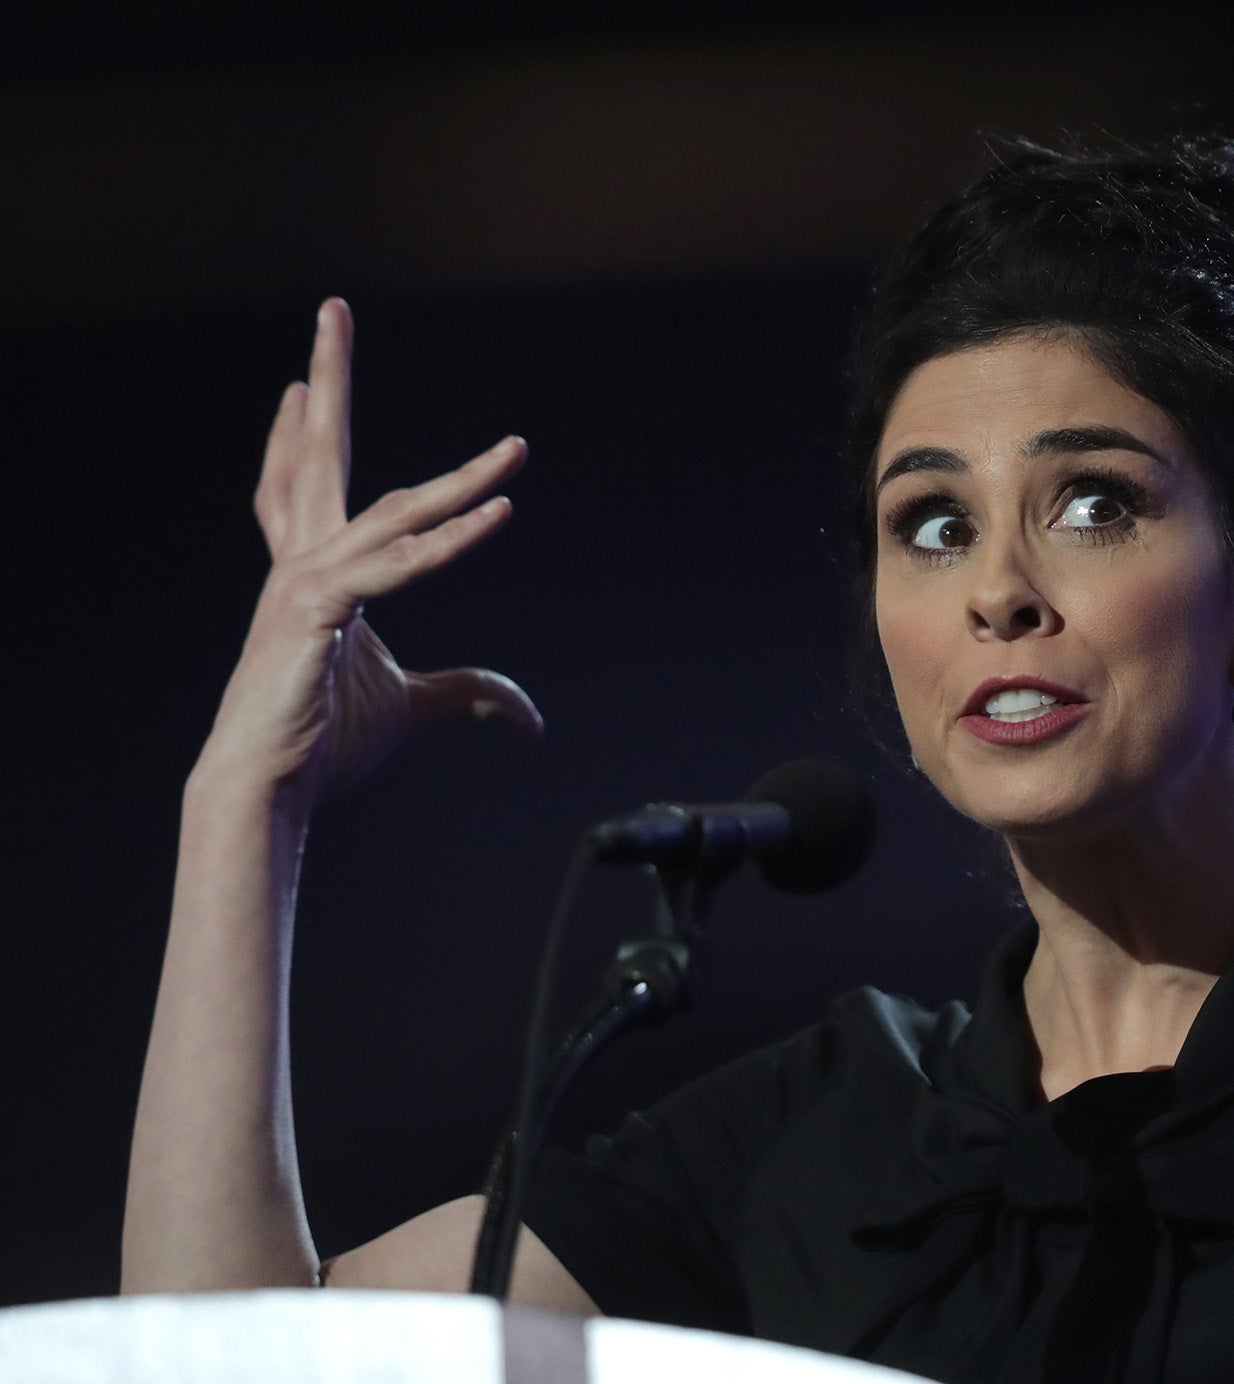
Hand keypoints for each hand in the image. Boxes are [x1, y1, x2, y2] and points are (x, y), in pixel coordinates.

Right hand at [201, 298, 540, 813]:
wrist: (270, 790)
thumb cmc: (323, 745)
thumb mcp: (413, 709)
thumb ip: (467, 696)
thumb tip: (529, 716)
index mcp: (314, 575)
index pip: (301, 487)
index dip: (296, 438)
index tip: (292, 388)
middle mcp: (304, 563)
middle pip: (319, 455)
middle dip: (329, 381)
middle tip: (332, 309)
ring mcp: (308, 582)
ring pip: (395, 511)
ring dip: (464, 481)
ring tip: (514, 449)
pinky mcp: (320, 611)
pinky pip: (400, 565)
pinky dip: (452, 542)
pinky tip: (498, 515)